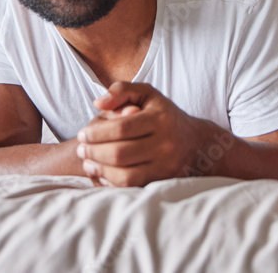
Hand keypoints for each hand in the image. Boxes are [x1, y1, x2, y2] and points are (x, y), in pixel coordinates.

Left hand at [76, 81, 210, 186]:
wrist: (196, 143)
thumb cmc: (163, 115)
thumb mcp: (147, 95)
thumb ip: (122, 90)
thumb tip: (98, 103)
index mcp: (160, 119)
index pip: (122, 128)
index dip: (97, 133)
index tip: (82, 134)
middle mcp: (166, 143)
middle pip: (121, 153)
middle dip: (94, 152)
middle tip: (81, 150)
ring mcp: (165, 165)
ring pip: (125, 174)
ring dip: (100, 169)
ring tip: (88, 162)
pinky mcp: (162, 181)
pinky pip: (132, 187)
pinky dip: (112, 182)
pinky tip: (102, 173)